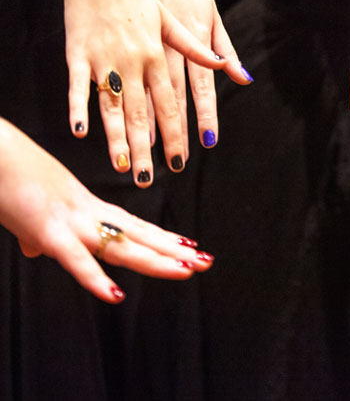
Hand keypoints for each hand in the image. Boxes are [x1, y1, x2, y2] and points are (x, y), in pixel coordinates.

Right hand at [0, 118, 212, 303]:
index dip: (161, 238)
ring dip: (155, 260)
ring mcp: (71, 220)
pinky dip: (94, 278)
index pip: (132, 225)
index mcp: (84, 207)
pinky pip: (75, 259)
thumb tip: (36, 250)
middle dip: (172, 251)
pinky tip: (114, 295)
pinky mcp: (47, 230)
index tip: (188, 246)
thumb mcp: (28, 212)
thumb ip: (37, 234)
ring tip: (186, 270)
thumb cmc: (7, 177)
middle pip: (138, 235)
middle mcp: (86, 212)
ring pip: (121, 245)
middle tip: (206, 260)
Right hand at [60, 0, 227, 186]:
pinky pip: (78, 86)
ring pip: (113, 106)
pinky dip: (79, 108)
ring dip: (118, 137)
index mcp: (161, 55)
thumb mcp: (176, 17)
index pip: (174, 103)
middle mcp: (135, 61)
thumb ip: (200, 49)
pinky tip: (80, 132)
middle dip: (149, 147)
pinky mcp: (78, 53)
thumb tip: (232, 71)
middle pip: (144, 112)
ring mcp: (106, 58)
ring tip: (123, 166)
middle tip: (150, 178)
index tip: (184, 159)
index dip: (179, 132)